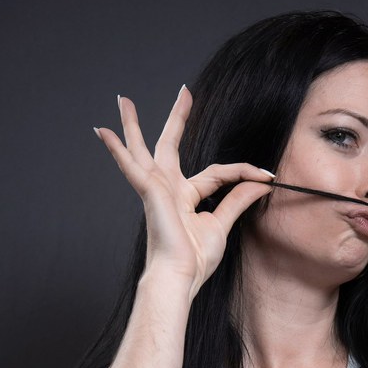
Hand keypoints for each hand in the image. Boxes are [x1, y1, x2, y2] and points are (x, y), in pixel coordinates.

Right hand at [94, 86, 274, 297]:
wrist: (179, 275)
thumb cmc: (194, 259)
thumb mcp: (222, 223)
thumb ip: (237, 200)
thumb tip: (259, 183)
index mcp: (185, 197)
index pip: (217, 173)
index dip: (243, 172)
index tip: (265, 175)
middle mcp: (168, 188)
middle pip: (170, 146)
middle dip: (177, 118)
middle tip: (184, 92)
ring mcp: (155, 188)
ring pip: (143, 148)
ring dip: (133, 124)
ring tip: (124, 100)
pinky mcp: (148, 190)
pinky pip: (130, 164)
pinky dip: (116, 148)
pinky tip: (102, 131)